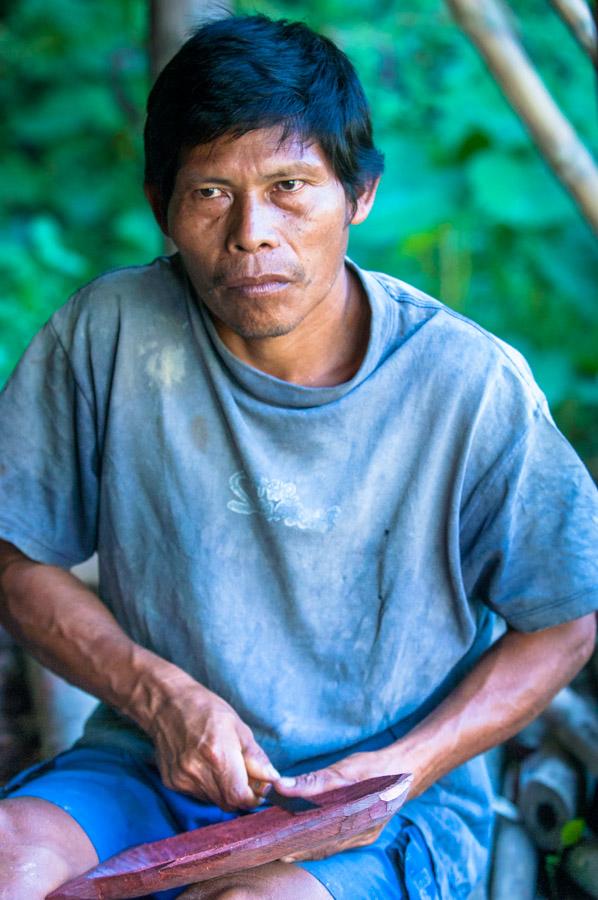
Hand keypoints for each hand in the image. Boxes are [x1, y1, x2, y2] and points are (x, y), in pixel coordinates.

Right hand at [147, 676, 279, 810]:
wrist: (167, 704)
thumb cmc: (206, 710)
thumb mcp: (239, 727)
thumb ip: (256, 757)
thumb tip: (273, 779)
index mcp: (217, 754)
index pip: (239, 796)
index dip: (253, 795)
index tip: (259, 786)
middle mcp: (197, 770)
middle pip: (228, 802)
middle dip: (241, 793)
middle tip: (242, 772)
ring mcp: (182, 778)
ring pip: (214, 800)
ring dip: (224, 790)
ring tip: (221, 764)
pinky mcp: (172, 783)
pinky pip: (198, 794)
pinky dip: (208, 786)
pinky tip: (204, 765)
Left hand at [271, 749, 407, 861]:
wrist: (404, 770)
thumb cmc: (373, 768)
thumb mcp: (343, 770)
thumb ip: (314, 781)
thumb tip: (283, 786)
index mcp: (357, 823)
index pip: (320, 841)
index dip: (297, 846)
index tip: (278, 846)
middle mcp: (360, 835)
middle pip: (323, 847)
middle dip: (299, 848)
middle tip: (275, 846)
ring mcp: (362, 835)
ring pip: (329, 845)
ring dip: (308, 845)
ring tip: (283, 842)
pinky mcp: (362, 832)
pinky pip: (337, 841)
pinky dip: (321, 839)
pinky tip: (306, 835)